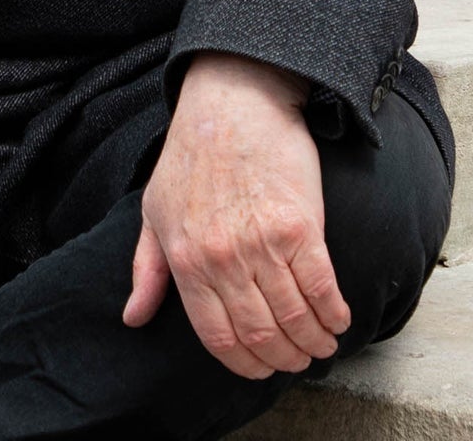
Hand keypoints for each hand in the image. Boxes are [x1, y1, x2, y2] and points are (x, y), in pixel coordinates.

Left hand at [122, 52, 348, 379]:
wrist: (234, 102)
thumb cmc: (191, 156)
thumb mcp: (154, 212)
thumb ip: (146, 271)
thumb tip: (133, 318)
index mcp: (187, 262)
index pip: (219, 337)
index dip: (245, 363)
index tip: (262, 370)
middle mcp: (223, 259)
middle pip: (260, 333)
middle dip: (283, 358)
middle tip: (297, 362)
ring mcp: (263, 243)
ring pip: (294, 317)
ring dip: (313, 342)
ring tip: (322, 347)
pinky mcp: (300, 225)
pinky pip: (321, 286)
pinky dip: (333, 313)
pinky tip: (338, 321)